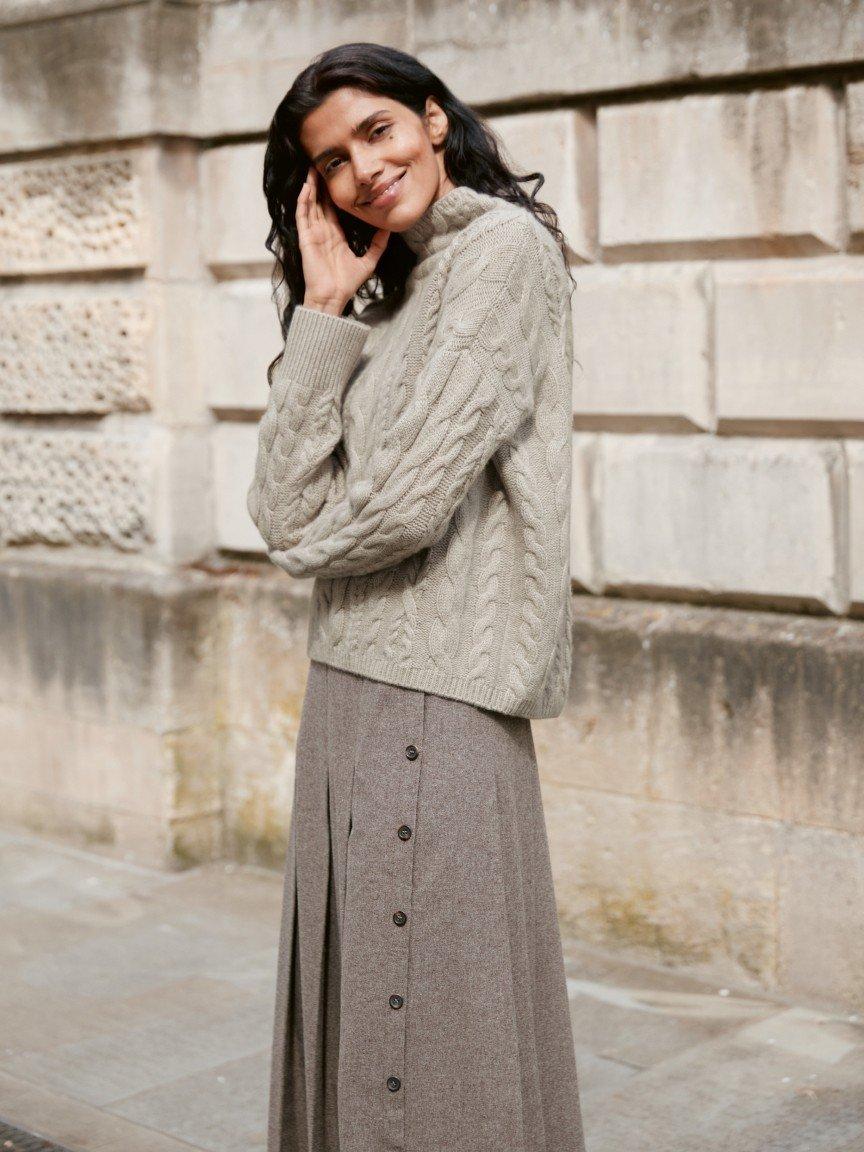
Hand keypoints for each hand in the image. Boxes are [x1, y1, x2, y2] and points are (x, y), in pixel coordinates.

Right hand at [297, 165, 390, 313]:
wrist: (333, 297)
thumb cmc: (347, 284)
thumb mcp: (368, 261)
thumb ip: (377, 245)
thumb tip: (389, 230)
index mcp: (335, 236)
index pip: (333, 209)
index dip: (333, 193)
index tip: (338, 177)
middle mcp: (323, 232)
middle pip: (320, 203)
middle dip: (320, 185)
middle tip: (322, 165)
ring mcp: (313, 234)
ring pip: (310, 205)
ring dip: (310, 187)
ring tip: (311, 170)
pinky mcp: (306, 239)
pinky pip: (302, 216)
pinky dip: (303, 201)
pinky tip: (306, 187)